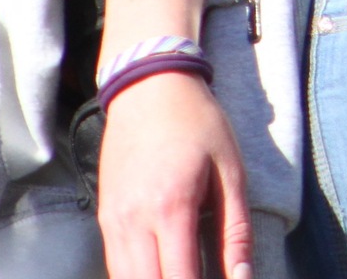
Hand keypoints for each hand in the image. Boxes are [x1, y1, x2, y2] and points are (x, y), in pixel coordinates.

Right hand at [98, 72, 252, 278]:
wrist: (149, 86)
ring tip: (186, 272)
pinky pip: (116, 268)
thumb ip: (236, 230)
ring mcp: (112, 224)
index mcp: (171, 208)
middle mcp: (134, 223)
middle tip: (202, 276)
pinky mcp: (103, 220)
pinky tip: (163, 269)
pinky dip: (138, 277)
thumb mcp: (230, 169)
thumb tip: (243, 278)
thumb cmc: (197, 123)